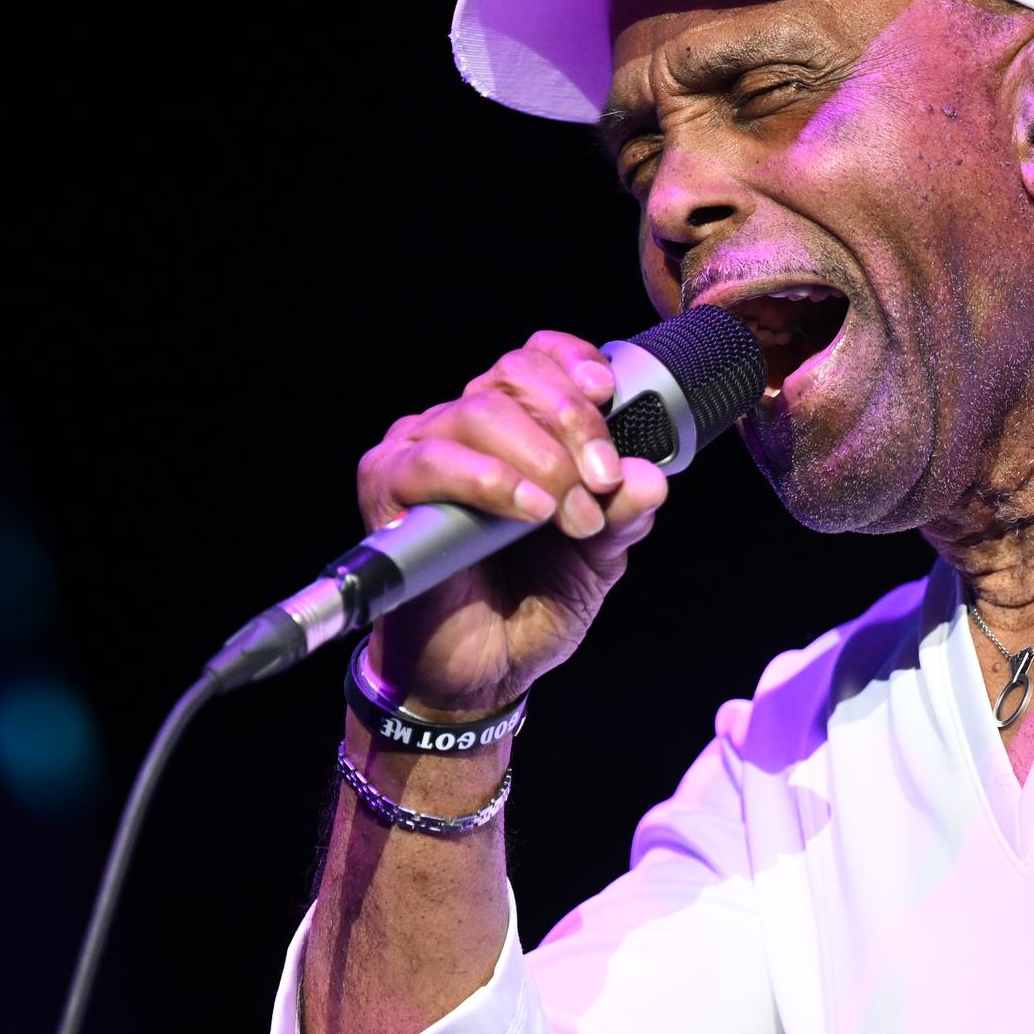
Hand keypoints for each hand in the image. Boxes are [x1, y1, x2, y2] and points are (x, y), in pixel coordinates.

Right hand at [355, 330, 670, 715]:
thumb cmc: (529, 607)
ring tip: (570, 516)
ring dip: (540, 460)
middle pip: (512, 375)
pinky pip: (433, 461)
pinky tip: (527, 509)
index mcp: (512, 427)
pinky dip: (489, 479)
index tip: (609, 392)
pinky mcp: (385, 488)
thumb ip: (623, 515)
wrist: (478, 675)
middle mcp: (459, 426)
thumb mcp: (597, 558)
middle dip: (572, 423)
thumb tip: (649, 476)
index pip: (534, 357)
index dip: (572, 360)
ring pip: (478, 412)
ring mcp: (417, 451)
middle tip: (601, 484)